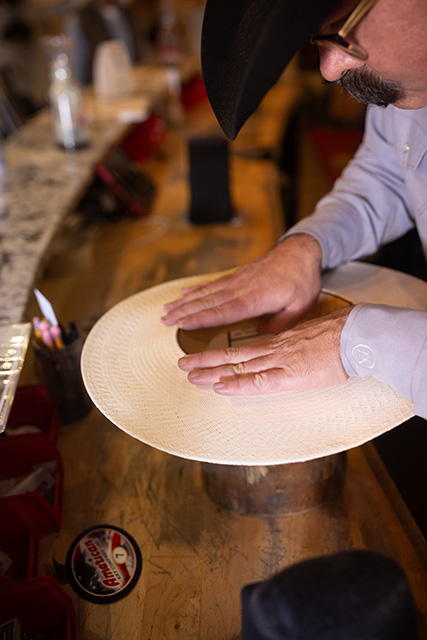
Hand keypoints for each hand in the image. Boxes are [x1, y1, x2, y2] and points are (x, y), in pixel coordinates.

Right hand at [161, 234, 322, 332]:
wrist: (301, 251)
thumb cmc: (302, 279)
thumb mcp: (299, 306)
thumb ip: (280, 323)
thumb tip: (261, 335)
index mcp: (254, 299)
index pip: (222, 312)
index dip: (200, 319)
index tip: (182, 324)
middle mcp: (241, 288)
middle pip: (207, 302)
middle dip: (184, 311)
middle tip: (165, 320)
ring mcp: (237, 279)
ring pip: (206, 292)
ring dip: (185, 300)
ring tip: (167, 309)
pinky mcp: (238, 274)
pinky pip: (213, 282)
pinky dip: (197, 288)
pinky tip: (184, 292)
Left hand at [178, 307, 351, 394]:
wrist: (355, 335)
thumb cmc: (339, 337)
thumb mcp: (310, 337)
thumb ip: (293, 346)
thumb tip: (286, 352)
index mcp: (278, 342)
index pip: (243, 349)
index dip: (221, 355)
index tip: (204, 358)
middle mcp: (273, 350)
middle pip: (232, 355)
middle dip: (205, 360)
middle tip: (183, 364)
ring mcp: (279, 362)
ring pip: (238, 366)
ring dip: (212, 371)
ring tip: (190, 374)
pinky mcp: (290, 375)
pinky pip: (258, 382)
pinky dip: (237, 385)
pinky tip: (220, 387)